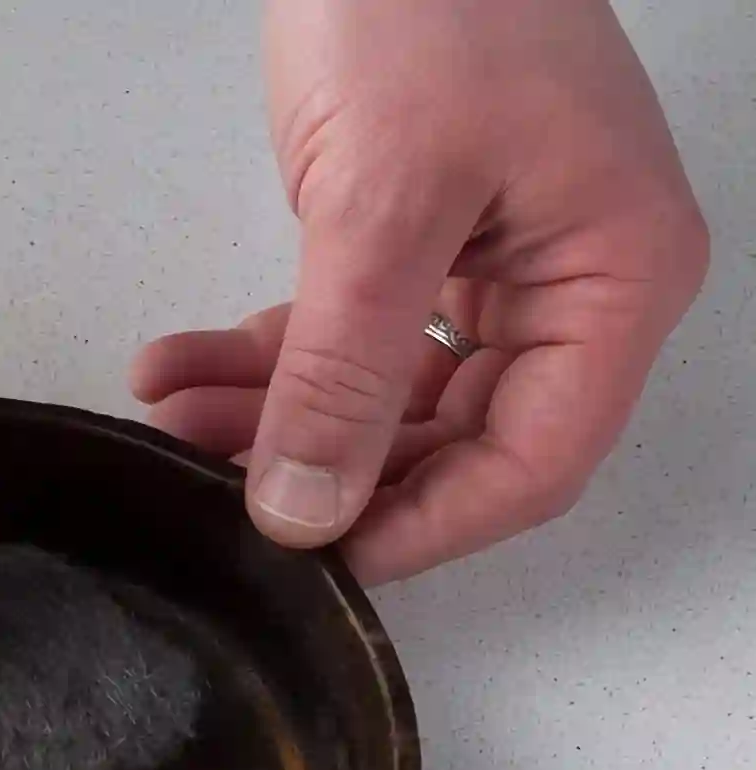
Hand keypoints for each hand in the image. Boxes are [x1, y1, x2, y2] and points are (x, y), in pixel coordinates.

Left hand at [132, 0, 707, 584]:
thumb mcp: (382, 199)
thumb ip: (344, 370)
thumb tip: (307, 510)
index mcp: (612, 280)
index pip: (531, 462)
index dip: (425, 525)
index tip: (320, 555)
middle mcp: (566, 287)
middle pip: (449, 441)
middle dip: (326, 467)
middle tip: (225, 489)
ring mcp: (490, 266)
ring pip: (380, 397)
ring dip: (273, 415)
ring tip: (173, 420)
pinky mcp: (416, 245)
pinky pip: (344, 336)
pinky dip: (262, 356)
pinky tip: (178, 369)